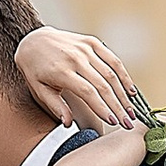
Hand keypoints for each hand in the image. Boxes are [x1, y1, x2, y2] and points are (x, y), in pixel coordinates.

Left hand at [14, 26, 140, 134]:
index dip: (102, 108)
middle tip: (128, 124)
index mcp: (61, 71)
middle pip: (103, 85)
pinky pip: (113, 59)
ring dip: (124, 95)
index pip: (87, 92)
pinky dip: (124, 75)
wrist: (34, 40)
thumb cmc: (35, 70)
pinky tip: (131, 91)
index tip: (113, 123)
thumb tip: (68, 124)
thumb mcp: (39, 89)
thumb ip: (55, 106)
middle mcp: (76, 58)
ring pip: (111, 73)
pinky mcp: (92, 42)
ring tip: (131, 112)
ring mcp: (85, 49)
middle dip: (118, 107)